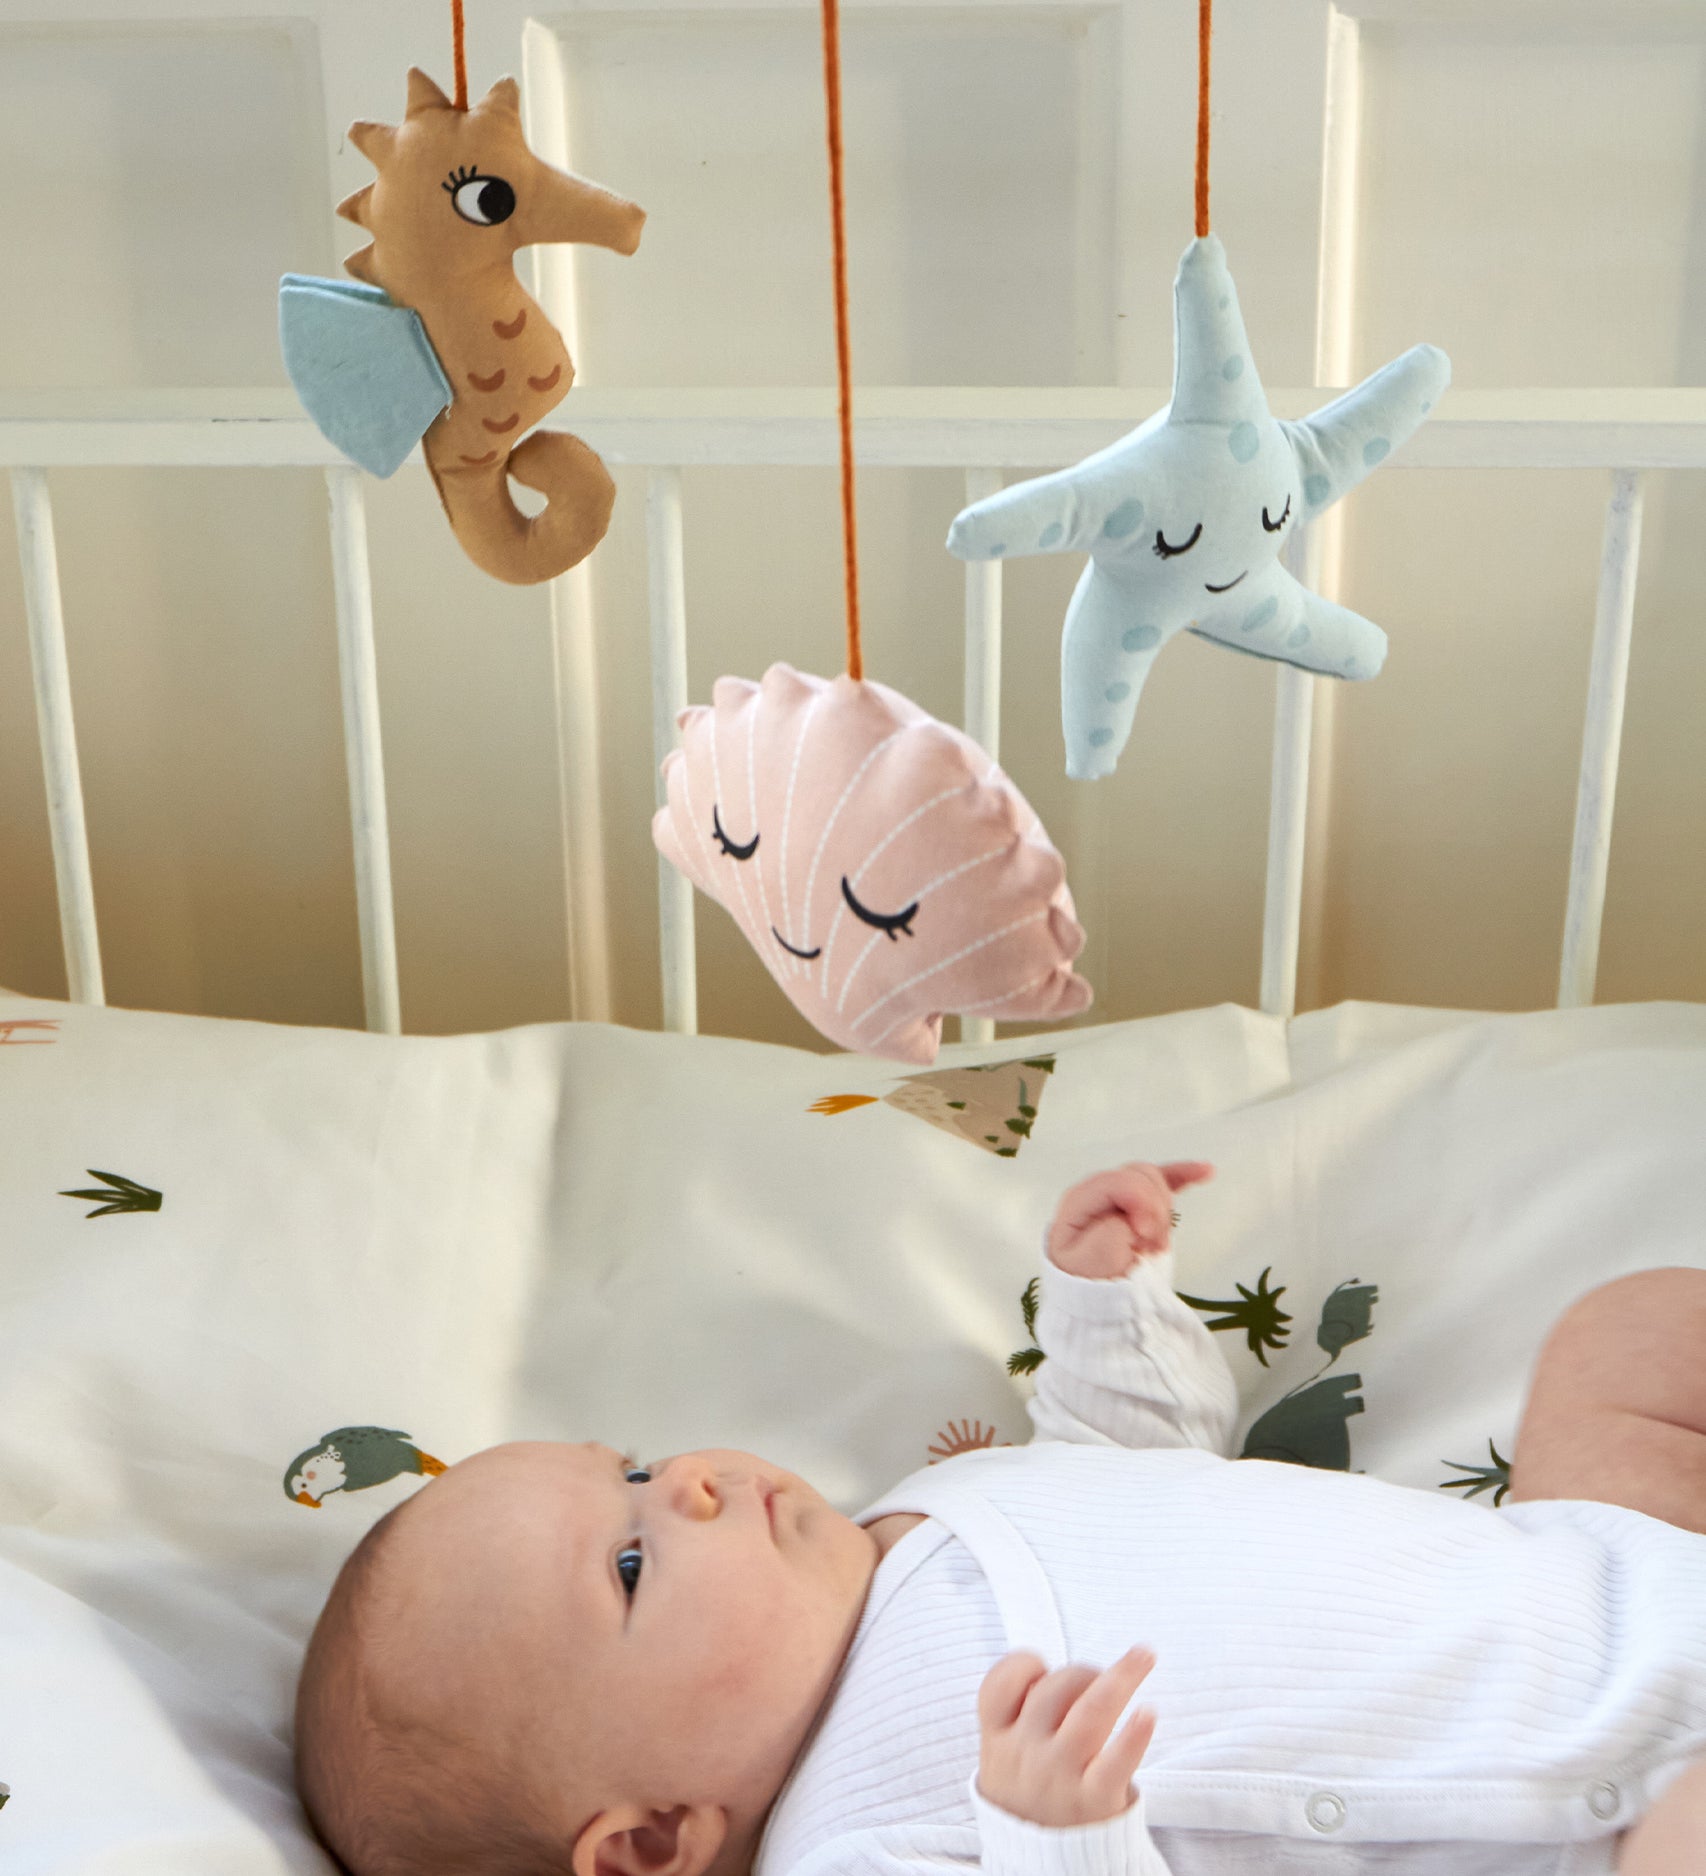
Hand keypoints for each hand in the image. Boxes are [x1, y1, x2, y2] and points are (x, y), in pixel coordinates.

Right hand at [976, 1648, 1157, 1827]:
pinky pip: (1116, 1762)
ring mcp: (1060, 1776)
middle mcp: (1026, 1754)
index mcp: (999, 1740)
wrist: (1040, 1869)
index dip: (1024, 1665)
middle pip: (1054, 1690)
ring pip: (1089, 1713)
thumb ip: (1018, 1717)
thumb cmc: (1030, 1799)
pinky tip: (1148, 1714)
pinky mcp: (1094, 1799)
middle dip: (1083, 1673)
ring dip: (1119, 1678)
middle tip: (1101, 1679)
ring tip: (1144, 1656)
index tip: (1042, 1667)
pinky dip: (1133, 1737)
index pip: (999, 1685)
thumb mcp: (1004, 1759)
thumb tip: (1048, 1672)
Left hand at [1046, 1161, 1213, 1279]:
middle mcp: (1099, 1191)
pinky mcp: (1139, 1205)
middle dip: (1155, 1210)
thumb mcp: (1094, 1261)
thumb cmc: (1090, 1283)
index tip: (1146, 1237)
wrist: (1096, 1302)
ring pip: (1155, 1181)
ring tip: (1156, 1245)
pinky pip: (1164, 1181)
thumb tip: (1138, 1219)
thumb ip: (1115, 1230)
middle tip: (1152, 1246)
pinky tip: (1206, 1171)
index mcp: (1081, 1199)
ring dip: (1165, 1211)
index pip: (1122, 1182)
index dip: (1142, 1204)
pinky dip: (1185, 1176)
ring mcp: (1119, 1196)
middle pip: (1141, 1177)